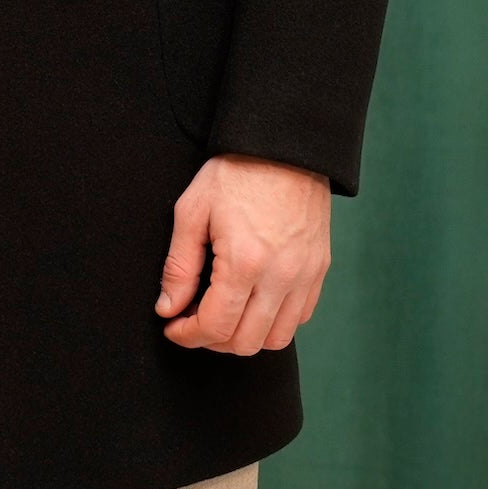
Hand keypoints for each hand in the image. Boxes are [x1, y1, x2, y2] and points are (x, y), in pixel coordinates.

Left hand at [156, 156, 330, 354]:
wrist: (286, 145)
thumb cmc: (236, 172)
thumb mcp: (192, 211)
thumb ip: (179, 266)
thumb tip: (168, 308)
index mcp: (244, 262)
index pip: (215, 327)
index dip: (187, 335)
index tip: (173, 326)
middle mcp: (280, 276)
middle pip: (245, 342)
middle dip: (212, 340)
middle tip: (194, 320)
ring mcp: (305, 275)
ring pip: (276, 338)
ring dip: (244, 336)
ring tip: (224, 314)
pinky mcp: (319, 269)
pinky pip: (300, 317)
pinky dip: (274, 321)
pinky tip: (253, 301)